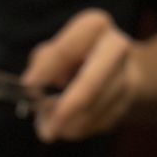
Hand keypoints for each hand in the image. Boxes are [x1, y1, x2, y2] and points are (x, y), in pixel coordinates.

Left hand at [21, 10, 141, 142]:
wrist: (122, 67)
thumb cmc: (79, 56)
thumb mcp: (57, 49)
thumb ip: (43, 63)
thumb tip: (33, 89)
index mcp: (94, 27)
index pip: (67, 49)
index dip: (47, 68)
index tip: (28, 85)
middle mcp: (116, 47)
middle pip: (91, 83)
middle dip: (68, 108)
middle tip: (48, 129)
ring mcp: (127, 76)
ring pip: (95, 109)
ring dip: (70, 125)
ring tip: (50, 129)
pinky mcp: (128, 103)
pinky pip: (99, 124)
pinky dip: (79, 130)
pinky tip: (68, 127)